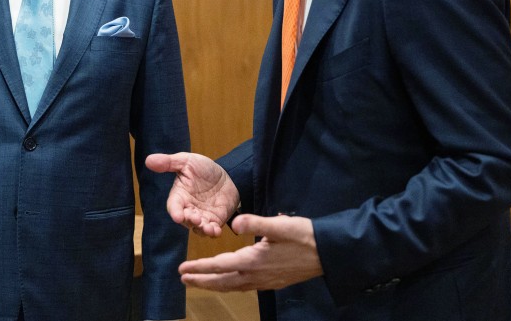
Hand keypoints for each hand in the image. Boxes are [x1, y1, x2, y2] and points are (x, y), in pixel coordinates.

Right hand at [145, 152, 239, 236]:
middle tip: (195, 218)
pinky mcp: (215, 220)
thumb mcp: (186, 161)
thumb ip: (168, 162)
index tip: (177, 216)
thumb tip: (148, 160)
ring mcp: (202, 216)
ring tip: (208, 227)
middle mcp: (188, 209)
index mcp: (179, 196)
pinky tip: (216, 231)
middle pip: (186, 220)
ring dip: (202, 229)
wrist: (225, 173)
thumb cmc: (201, 168)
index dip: (175, 212)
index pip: (173, 206)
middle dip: (190, 221)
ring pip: (198, 228)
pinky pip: (212, 230)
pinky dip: (213, 232)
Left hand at [177, 214, 323, 290]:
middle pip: (222, 282)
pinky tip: (230, 282)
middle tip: (183, 279)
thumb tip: (234, 222)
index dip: (200, 267)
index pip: (220, 265)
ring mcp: (265, 282)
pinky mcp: (273, 282)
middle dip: (202, 281)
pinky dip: (230, 285)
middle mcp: (256, 276)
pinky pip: (244, 287)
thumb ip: (256, 223)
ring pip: (233, 287)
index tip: (182, 269)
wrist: (328, 254)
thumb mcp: (280, 225)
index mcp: (254, 261)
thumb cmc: (304, 236)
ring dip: (214, 285)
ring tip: (200, 282)